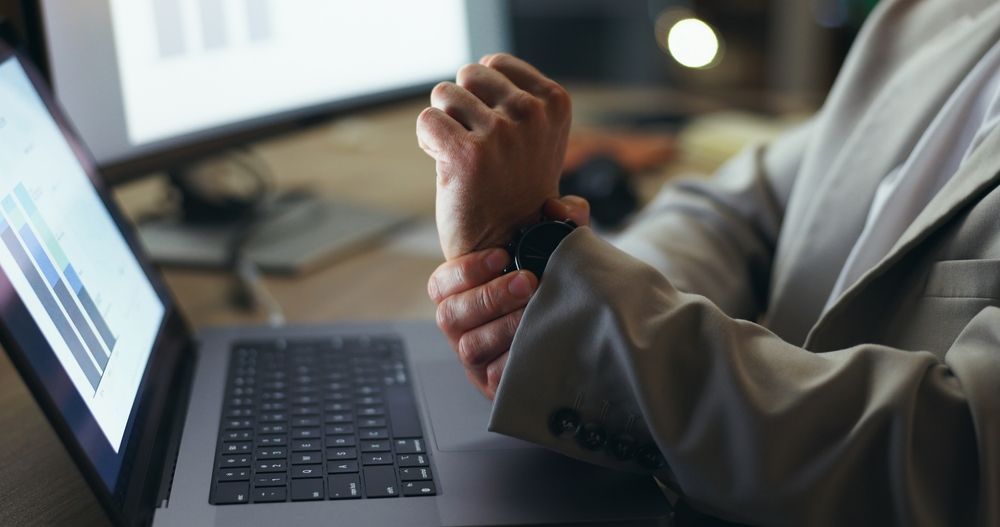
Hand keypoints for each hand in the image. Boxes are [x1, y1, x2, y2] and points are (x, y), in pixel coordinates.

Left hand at [416, 53, 572, 259]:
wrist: (511, 247)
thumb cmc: (516, 191)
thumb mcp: (536, 135)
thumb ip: (518, 97)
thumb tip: (484, 64)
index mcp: (554, 103)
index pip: (494, 63)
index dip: (484, 94)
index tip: (496, 131)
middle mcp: (531, 114)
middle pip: (468, 74)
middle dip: (463, 106)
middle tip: (477, 146)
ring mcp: (501, 134)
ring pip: (444, 95)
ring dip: (446, 125)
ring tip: (464, 159)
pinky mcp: (467, 155)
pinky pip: (427, 120)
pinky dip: (429, 142)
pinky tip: (448, 168)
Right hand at [428, 197, 589, 398]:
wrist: (573, 325)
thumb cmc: (553, 282)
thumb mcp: (556, 247)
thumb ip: (562, 219)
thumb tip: (559, 209)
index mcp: (463, 292)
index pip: (441, 283)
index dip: (466, 270)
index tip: (501, 255)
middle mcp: (462, 325)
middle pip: (451, 315)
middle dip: (490, 297)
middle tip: (527, 283)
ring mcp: (475, 356)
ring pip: (470, 347)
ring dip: (503, 327)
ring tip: (534, 312)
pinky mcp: (493, 383)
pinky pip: (492, 378)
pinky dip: (512, 361)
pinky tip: (534, 345)